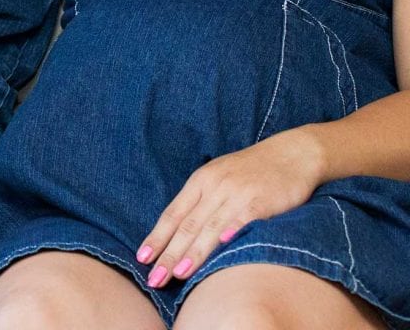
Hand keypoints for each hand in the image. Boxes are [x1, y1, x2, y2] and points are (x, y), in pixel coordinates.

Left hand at [136, 130, 322, 288]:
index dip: (157, 237)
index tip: (142, 258)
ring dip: (193, 252)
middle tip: (153, 278)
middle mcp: (214, 186)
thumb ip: (202, 202)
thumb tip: (180, 234)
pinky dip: (230, 233)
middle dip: (168, 254)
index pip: (173, 214)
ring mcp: (236, 193)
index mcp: (201, 181)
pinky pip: (242, 220)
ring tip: (177, 273)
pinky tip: (220, 248)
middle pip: (186, 225)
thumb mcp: (219, 179)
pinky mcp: (260, 201)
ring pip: (209, 227)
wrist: (290, 154)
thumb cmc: (251, 171)